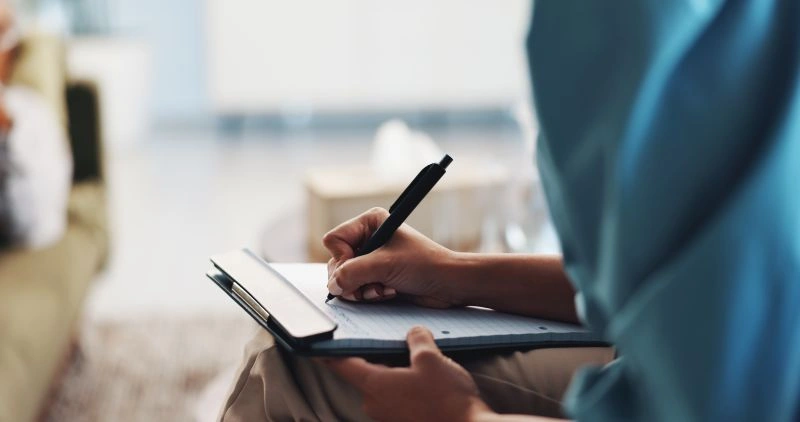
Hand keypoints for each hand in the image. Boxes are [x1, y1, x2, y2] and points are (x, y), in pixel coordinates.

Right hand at [323, 207, 457, 307]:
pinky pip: (356, 289)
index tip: (359, 267)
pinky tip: (388, 292)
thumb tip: (333, 285)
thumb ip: (352, 273)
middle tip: (371, 284)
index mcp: (369, 223)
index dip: (341, 258)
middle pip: (336, 262)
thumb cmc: (425, 265)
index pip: (334, 240)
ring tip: (384, 289)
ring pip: (344, 279)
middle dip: (353, 279)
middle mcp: (367, 239)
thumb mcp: (385, 265)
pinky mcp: (375, 276)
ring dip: (362, 289)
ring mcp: (370, 259)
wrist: (448, 284)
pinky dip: (369, 294)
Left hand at [325, 326, 491, 421]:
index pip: (342, 365)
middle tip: (389, 343)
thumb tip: (414, 333)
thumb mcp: (432, 359)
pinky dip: (405, 389)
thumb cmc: (446, 399)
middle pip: (365, 375)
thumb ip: (417, 340)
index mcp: (374, 384)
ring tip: (415, 363)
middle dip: (376, 359)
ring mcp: (388, 417)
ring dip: (394, 375)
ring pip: (383, 388)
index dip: (328, 353)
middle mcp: (374, 404)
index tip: (314, 346)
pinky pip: (396, 401)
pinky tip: (424, 384)